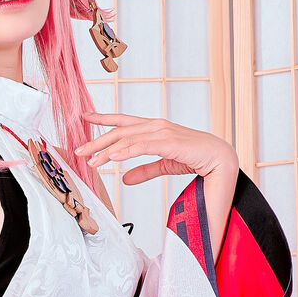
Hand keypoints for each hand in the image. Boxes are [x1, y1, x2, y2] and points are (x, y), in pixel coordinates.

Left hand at [74, 113, 237, 186]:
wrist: (219, 158)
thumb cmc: (194, 157)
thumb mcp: (163, 164)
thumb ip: (144, 170)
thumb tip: (124, 179)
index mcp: (153, 128)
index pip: (123, 120)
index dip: (103, 119)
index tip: (84, 117)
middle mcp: (155, 126)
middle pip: (119, 130)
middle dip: (97, 141)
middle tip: (78, 151)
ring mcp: (162, 132)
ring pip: (127, 139)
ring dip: (107, 150)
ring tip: (91, 161)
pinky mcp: (169, 142)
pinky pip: (142, 146)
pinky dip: (125, 151)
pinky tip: (112, 158)